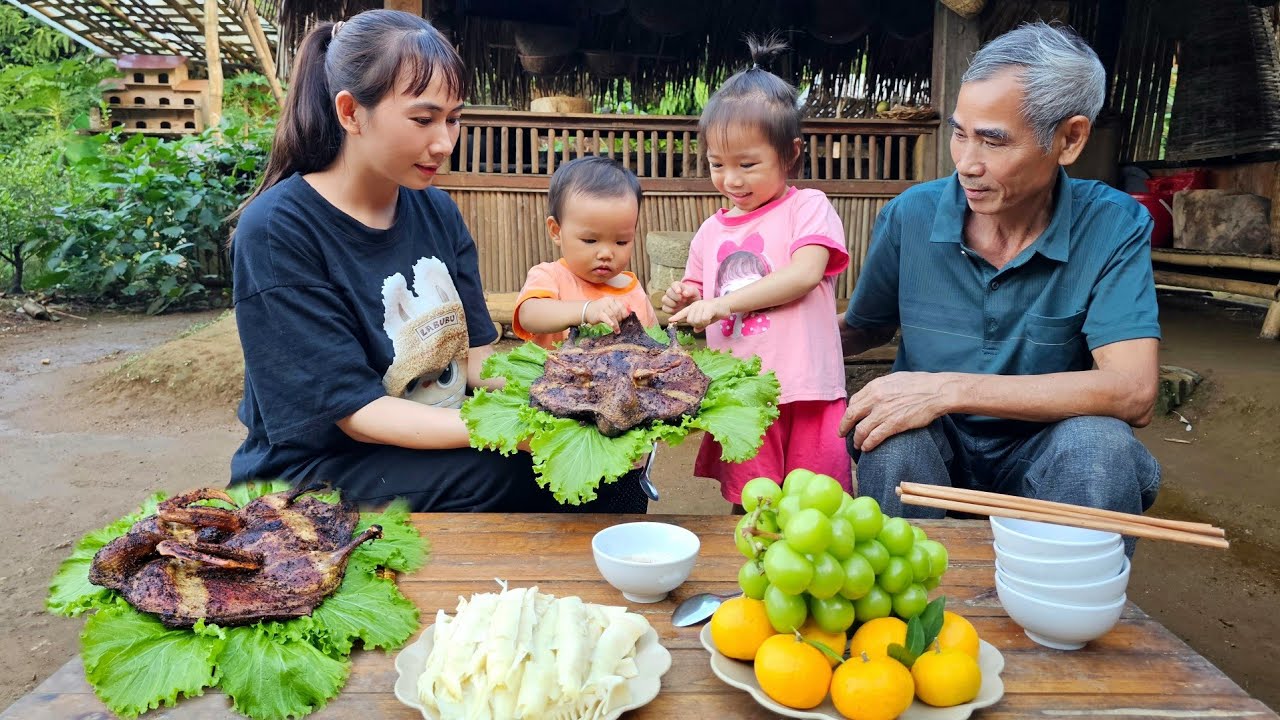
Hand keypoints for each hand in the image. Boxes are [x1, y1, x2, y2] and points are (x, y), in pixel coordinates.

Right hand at [584, 298, 628, 331]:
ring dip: (616, 324)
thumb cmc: (600, 310)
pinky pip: (606, 318)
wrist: (586, 310)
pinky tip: (613, 326)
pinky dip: (610, 322)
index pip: (622, 306)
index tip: (624, 319)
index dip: (624, 313)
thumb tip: (627, 315)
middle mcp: (608, 302)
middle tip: (619, 325)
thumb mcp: (609, 307)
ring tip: (617, 330)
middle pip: (618, 311)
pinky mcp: (599, 313)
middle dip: (620, 319)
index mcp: (612, 300)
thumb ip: (617, 310)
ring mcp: (603, 307)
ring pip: (613, 315)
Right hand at [661, 281, 699, 314]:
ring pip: (664, 299)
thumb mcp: (695, 293)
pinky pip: (664, 308)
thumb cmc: (693, 297)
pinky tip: (676, 310)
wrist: (692, 307)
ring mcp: (669, 300)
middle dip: (674, 296)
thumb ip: (690, 291)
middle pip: (668, 292)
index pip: (674, 284)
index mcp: (678, 286)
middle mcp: (672, 292)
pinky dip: (669, 309)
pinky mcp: (668, 308)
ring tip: (678, 305)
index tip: (679, 292)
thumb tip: (684, 293)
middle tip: (681, 299)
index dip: (675, 288)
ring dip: (671, 303)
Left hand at [668, 297, 731, 330]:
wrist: (726, 305)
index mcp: (693, 307)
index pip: (683, 312)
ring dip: (703, 323)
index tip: (670, 320)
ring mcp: (701, 306)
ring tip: (708, 318)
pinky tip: (711, 318)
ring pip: (696, 321)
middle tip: (705, 321)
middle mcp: (696, 305)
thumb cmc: (715, 312)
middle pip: (690, 320)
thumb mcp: (706, 319)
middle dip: (697, 324)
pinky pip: (703, 319)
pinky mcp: (708, 308)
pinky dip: (707, 321)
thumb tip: (695, 330)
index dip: (677, 317)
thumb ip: (700, 324)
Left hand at [839, 372, 955, 452]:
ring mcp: (883, 412)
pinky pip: (874, 437)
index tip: (848, 419)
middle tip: (842, 434)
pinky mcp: (893, 424)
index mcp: (875, 386)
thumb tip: (873, 395)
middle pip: (852, 416)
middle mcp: (875, 399)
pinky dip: (867, 444)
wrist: (936, 391)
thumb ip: (881, 388)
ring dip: (857, 439)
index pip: (854, 401)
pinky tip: (866, 447)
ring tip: (857, 444)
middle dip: (844, 427)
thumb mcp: (894, 379)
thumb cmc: (919, 384)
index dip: (849, 412)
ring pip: (861, 429)